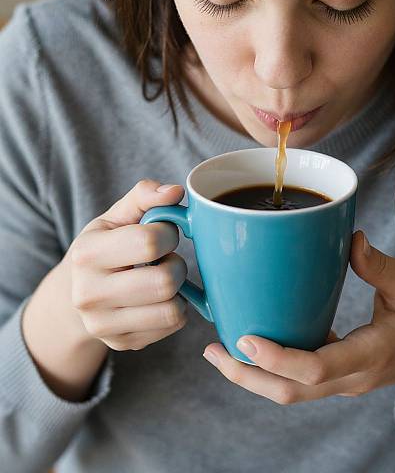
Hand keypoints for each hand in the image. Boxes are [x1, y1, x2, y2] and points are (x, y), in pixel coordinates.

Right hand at [68, 179, 188, 350]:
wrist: (75, 294)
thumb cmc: (105, 248)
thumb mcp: (116, 217)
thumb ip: (144, 196)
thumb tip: (175, 191)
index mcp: (87, 254)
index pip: (150, 242)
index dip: (168, 234)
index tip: (161, 235)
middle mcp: (89, 295)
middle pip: (165, 281)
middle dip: (176, 265)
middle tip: (165, 260)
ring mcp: (104, 325)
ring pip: (173, 309)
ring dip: (178, 290)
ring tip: (161, 278)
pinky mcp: (122, 343)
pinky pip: (173, 326)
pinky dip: (175, 309)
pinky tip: (158, 298)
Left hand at [203, 231, 394, 429]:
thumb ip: (379, 265)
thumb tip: (349, 239)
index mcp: (371, 354)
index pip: (316, 368)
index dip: (277, 357)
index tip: (245, 338)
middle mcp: (351, 376)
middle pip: (290, 391)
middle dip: (248, 375)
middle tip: (213, 351)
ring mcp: (342, 381)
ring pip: (289, 392)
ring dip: (252, 377)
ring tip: (219, 353)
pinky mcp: (336, 376)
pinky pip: (297, 381)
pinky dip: (270, 369)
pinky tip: (251, 347)